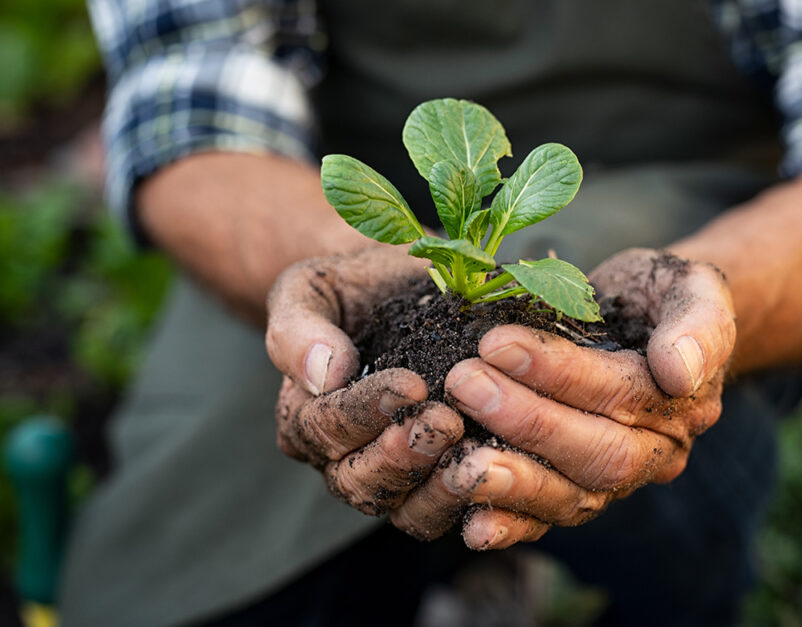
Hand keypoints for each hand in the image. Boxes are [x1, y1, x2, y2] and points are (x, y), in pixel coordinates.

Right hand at [265, 248, 464, 514]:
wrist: (400, 290)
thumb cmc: (352, 288)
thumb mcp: (312, 289)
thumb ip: (300, 328)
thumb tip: (323, 373)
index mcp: (304, 415)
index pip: (325, 426)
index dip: (366, 411)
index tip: (410, 384)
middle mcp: (340, 458)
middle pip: (359, 480)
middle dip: (403, 455)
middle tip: (446, 422)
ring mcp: (390, 478)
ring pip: (404, 509)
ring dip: (438, 488)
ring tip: (473, 454)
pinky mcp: (436, 485)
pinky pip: (447, 512)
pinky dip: (472, 501)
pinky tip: (501, 474)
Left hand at [387, 250, 734, 548]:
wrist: (650, 319)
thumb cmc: (662, 295)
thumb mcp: (692, 286)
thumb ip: (699, 323)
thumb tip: (680, 372)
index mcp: (687, 401)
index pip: (622, 393)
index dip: (558, 372)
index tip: (497, 342)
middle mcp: (659, 451)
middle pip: (597, 453)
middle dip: (527, 422)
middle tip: (464, 383)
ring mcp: (619, 479)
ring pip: (574, 495)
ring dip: (515, 481)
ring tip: (459, 461)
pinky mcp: (582, 490)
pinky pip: (551, 519)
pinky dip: (513, 525)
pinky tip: (473, 527)